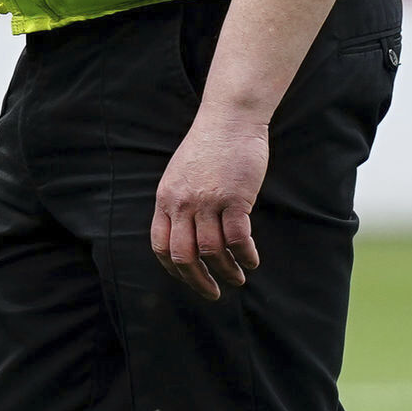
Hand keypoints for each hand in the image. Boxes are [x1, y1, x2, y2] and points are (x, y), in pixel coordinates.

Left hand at [151, 107, 267, 300]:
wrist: (229, 118)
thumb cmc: (209, 146)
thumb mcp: (180, 175)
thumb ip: (179, 203)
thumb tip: (188, 235)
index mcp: (165, 199)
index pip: (160, 245)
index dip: (174, 269)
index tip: (188, 279)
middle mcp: (182, 203)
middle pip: (184, 256)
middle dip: (197, 280)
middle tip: (212, 292)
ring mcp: (208, 201)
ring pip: (212, 251)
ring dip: (226, 271)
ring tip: (237, 278)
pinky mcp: (234, 198)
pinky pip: (238, 238)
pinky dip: (245, 255)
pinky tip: (251, 261)